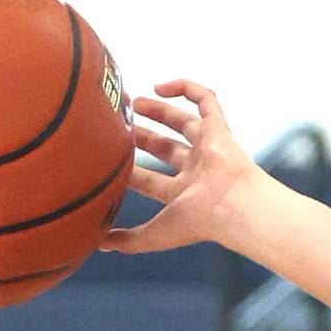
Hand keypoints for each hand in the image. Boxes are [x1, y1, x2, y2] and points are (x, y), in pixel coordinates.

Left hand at [102, 79, 265, 255]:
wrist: (232, 207)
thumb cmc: (198, 223)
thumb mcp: (155, 235)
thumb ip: (128, 241)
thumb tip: (98, 244)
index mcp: (184, 196)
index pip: (152, 180)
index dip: (131, 171)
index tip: (108, 160)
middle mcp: (197, 171)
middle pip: (166, 149)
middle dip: (143, 137)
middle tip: (119, 124)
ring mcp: (209, 148)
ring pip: (183, 122)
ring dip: (160, 111)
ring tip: (135, 102)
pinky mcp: (219, 128)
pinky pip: (206, 99)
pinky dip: (186, 88)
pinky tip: (161, 86)